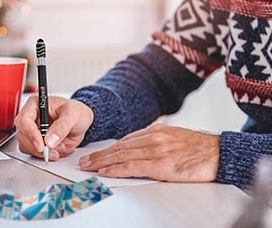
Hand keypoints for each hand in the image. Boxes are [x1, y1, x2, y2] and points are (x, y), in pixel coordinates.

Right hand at [14, 96, 93, 160]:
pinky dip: (50, 155)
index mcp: (35, 105)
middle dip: (40, 147)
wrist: (82, 121)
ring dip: (45, 152)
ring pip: (28, 147)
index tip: (41, 145)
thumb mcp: (73, 114)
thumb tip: (49, 140)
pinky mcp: (37, 142)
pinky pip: (36, 154)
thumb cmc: (76, 111)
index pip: (24, 120)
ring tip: (63, 147)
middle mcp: (31, 118)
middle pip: (23, 136)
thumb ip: (62, 126)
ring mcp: (33, 131)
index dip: (31, 134)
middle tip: (54, 151)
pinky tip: (62, 149)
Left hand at [79, 123, 219, 182]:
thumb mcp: (173, 138)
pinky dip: (116, 168)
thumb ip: (154, 142)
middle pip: (120, 147)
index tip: (98, 154)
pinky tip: (105, 171)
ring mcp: (156, 149)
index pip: (125, 140)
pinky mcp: (161, 163)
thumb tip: (137, 150)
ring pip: (122, 155)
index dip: (109, 148)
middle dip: (100, 154)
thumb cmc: (198, 148)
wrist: (219, 153)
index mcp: (155, 131)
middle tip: (85, 160)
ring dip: (102, 161)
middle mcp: (152, 138)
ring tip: (88, 166)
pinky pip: (133, 166)